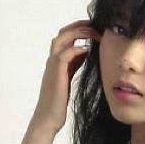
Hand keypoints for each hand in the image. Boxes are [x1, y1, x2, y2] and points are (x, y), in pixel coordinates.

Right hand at [30, 19, 101, 133]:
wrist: (48, 118)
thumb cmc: (58, 102)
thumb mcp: (69, 77)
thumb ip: (75, 63)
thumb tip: (86, 50)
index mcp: (56, 60)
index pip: (67, 36)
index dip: (80, 29)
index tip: (96, 28)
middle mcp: (53, 59)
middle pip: (64, 32)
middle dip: (80, 25)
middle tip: (97, 25)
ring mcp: (52, 65)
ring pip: (62, 38)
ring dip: (79, 32)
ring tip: (94, 33)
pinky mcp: (56, 73)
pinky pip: (65, 54)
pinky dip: (77, 49)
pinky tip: (88, 50)